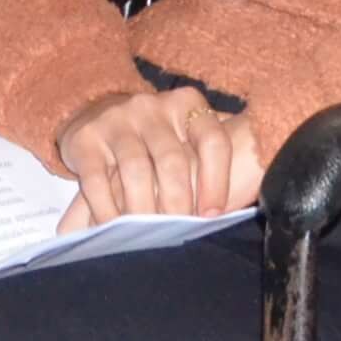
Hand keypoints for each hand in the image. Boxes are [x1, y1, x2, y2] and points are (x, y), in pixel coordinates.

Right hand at [51, 86, 263, 231]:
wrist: (95, 109)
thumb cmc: (157, 136)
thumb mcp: (187, 133)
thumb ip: (214, 157)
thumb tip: (254, 194)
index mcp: (187, 105)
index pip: (212, 140)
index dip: (217, 181)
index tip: (213, 216)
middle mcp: (151, 107)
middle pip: (172, 160)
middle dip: (179, 202)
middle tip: (178, 231)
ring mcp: (117, 120)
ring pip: (135, 170)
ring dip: (143, 209)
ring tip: (147, 235)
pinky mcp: (85, 138)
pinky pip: (96, 178)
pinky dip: (107, 208)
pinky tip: (115, 227)